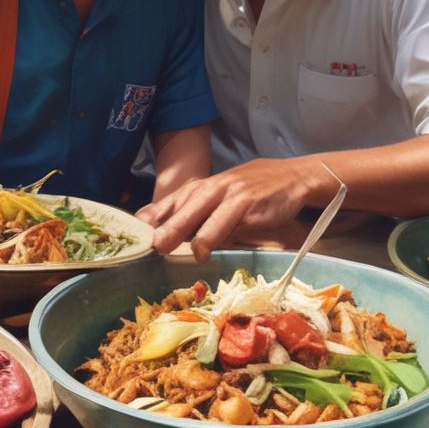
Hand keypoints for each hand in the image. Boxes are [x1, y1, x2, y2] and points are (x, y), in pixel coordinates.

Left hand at [138, 157, 327, 261]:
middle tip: (147, 241)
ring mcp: (232, 193)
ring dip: (182, 230)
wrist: (293, 177)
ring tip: (166, 248)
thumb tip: (174, 236)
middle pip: (184, 203)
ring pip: (202, 210)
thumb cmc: (254, 192)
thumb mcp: (225, 198)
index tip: (135, 227)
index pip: (175, 198)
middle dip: (163, 222)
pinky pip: (227, 219)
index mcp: (206, 186)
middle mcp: (215, 187)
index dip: (155, 212)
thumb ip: (203, 214)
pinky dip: (213, 235)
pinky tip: (204, 250)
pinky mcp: (249, 203)